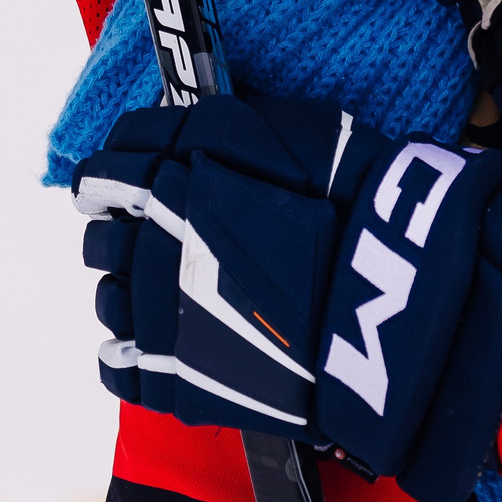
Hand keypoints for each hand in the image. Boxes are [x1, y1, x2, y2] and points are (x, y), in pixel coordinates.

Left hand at [74, 96, 501, 501]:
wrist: (401, 300)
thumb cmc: (362, 205)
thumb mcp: (300, 134)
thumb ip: (227, 128)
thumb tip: (182, 121)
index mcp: (174, 179)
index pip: (102, 174)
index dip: (113, 179)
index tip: (127, 185)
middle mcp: (152, 246)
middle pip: (99, 242)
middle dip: (125, 235)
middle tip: (161, 237)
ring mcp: (161, 318)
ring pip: (107, 301)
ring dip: (130, 292)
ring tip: (171, 293)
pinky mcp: (178, 380)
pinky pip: (118, 367)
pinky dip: (131, 354)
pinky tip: (164, 342)